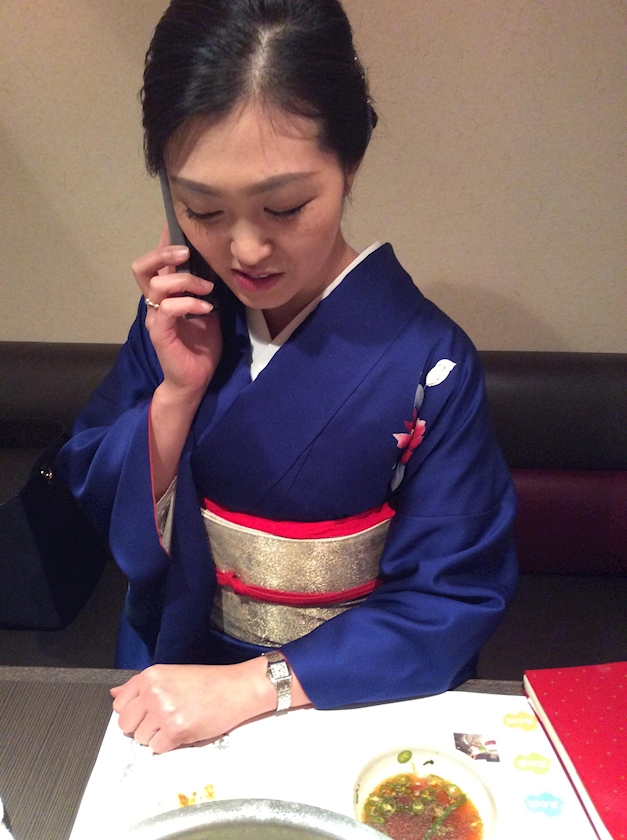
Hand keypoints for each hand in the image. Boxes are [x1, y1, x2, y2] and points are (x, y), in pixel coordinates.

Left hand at [110, 659, 276, 753]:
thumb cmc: (209, 683)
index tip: (147, 712)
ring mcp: (164, 711)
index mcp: (151, 676)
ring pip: (141, 738)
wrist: (237, 689)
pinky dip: (169, 745)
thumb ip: (141, 686)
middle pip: (126, 724)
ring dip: (157, 737)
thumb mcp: (172, 675)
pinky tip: (184, 731)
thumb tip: (114, 694)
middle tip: (163, 721)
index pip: (120, 704)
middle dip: (142, 727)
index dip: (133, 712)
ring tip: (178, 722)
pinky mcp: (176, 730)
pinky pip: (157, 748)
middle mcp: (154, 691)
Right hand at [132, 227, 221, 397]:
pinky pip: (167, 309)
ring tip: (208, 289)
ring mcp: (155, 317)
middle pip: (142, 267)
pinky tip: (206, 309)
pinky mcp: (160, 333)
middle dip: (163, 253)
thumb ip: (206, 290)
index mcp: (166, 296)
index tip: (176, 224)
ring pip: (156, 284)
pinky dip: (188, 304)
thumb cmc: (201, 347)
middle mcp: (156, 303)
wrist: (195, 381)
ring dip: (185, 280)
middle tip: (187, 252)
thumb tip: (218, 265)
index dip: (164, 242)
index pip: (157, 262)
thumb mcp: (209, 311)